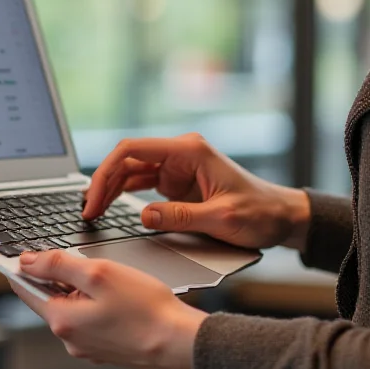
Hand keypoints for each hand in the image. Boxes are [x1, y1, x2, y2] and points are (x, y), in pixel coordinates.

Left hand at [11, 250, 206, 368]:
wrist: (180, 342)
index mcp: (62, 320)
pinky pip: (90, 320)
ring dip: (82, 291)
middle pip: (49, 298)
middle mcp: (70, 339)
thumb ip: (58, 265)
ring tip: (112, 282)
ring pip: (72, 308)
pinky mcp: (105, 349)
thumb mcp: (99, 273)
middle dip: (61, 277)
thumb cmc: (145, 308)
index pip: (25, 289)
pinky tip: (120, 299)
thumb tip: (27, 261)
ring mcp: (88, 347)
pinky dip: (97, 305)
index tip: (27, 252)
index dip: (25, 266)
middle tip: (88, 263)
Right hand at [83, 134, 310, 251]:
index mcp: (190, 151)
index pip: (134, 150)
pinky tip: (108, 207)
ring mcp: (176, 167)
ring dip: (109, 190)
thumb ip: (181, 216)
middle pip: (127, 160)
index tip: (94, 198)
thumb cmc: (259, 213)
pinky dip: (122, 195)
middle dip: (103, 183)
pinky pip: (140, 184)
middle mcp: (179, 154)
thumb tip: (143, 216)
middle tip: (88, 212)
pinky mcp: (175, 183)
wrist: (280, 217)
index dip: (107, 172)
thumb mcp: (222, 219)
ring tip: (93, 212)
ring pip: (130, 171)